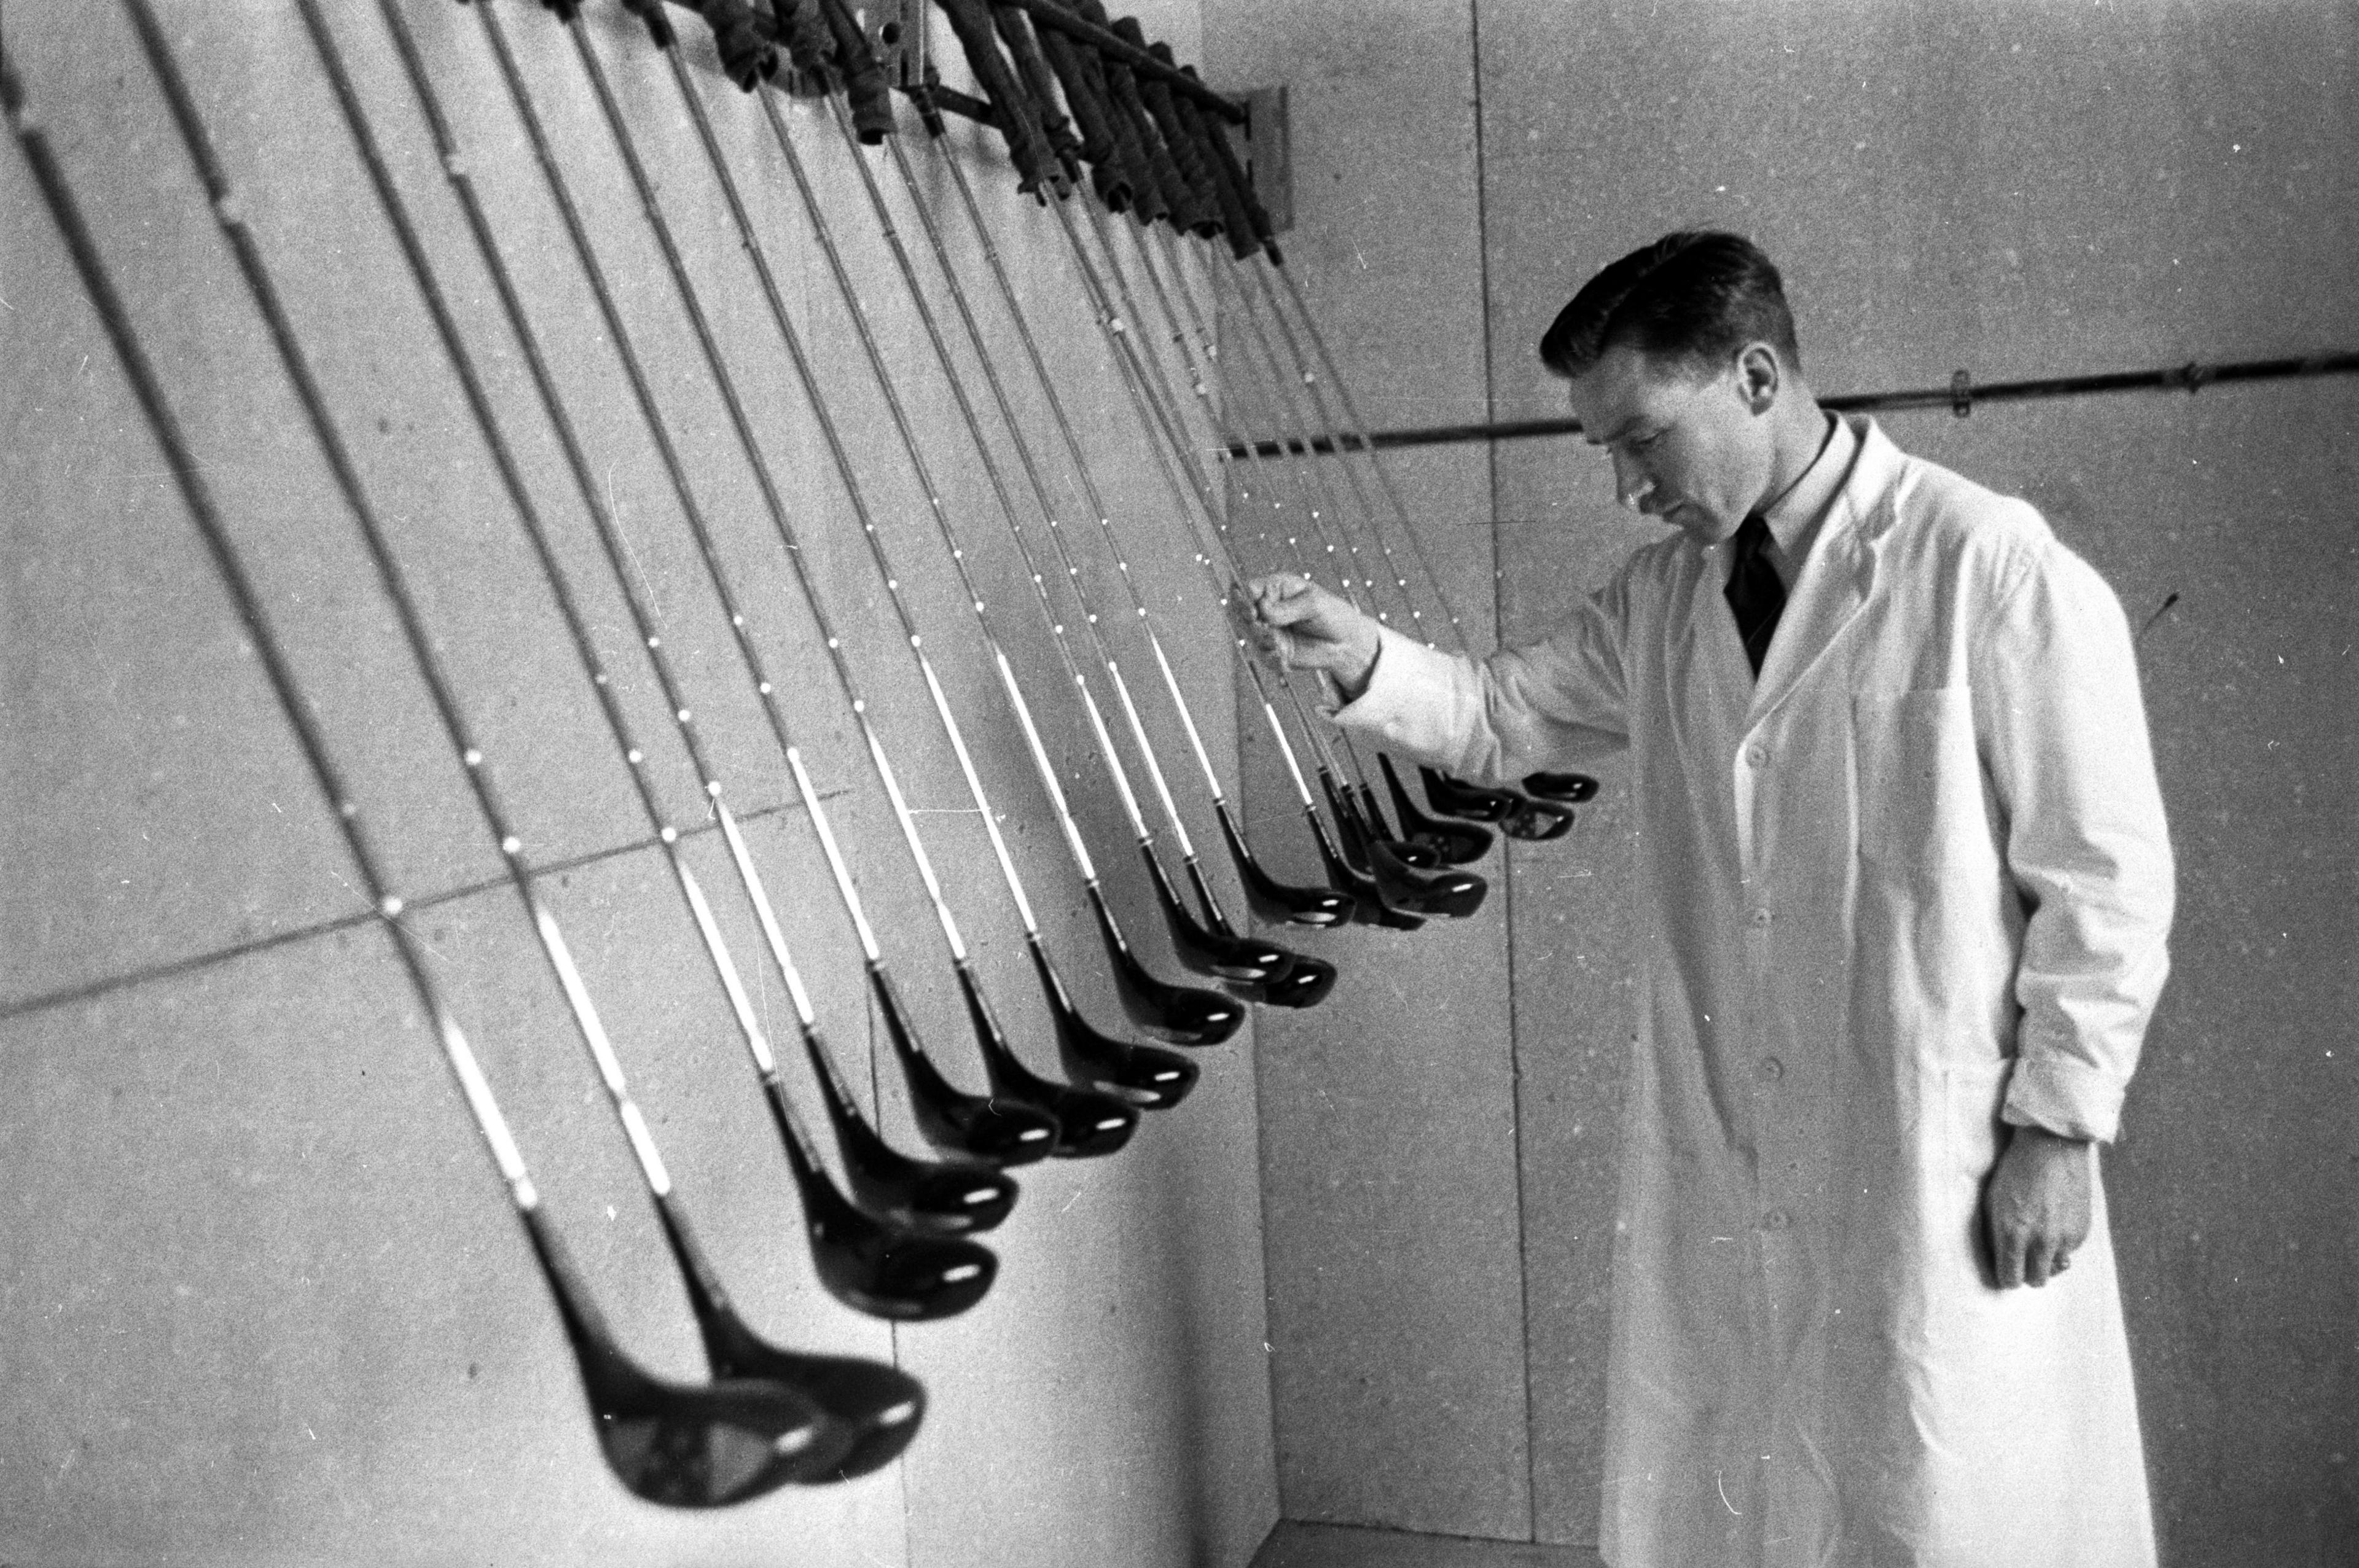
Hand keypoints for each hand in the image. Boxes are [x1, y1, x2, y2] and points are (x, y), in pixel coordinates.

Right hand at [1240, 574, 1381, 691]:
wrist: (1346, 643)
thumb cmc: (1332, 614)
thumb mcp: (1314, 604)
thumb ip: (1287, 608)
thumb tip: (1262, 612)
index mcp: (1275, 588)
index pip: (1247, 588)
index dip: (1243, 598)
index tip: (1253, 611)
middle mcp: (1267, 608)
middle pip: (1241, 612)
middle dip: (1248, 622)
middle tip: (1264, 629)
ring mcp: (1268, 630)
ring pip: (1250, 635)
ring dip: (1262, 641)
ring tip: (1278, 646)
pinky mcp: (1273, 651)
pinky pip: (1263, 656)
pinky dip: (1271, 659)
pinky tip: (1284, 659)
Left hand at [1982, 1124, 2093, 1288]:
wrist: (2051, 1146)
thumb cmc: (2015, 1171)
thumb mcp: (1993, 1202)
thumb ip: (1995, 1235)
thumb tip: (1999, 1260)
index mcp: (2012, 1233)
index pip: (2010, 1279)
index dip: (2006, 1277)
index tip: (2005, 1269)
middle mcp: (2041, 1241)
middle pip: (2035, 1281)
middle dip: (2027, 1273)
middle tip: (2022, 1258)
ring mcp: (2064, 1237)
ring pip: (2055, 1269)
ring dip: (2046, 1260)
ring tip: (2039, 1237)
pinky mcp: (2082, 1231)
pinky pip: (2069, 1251)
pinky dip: (2061, 1244)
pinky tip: (2054, 1221)